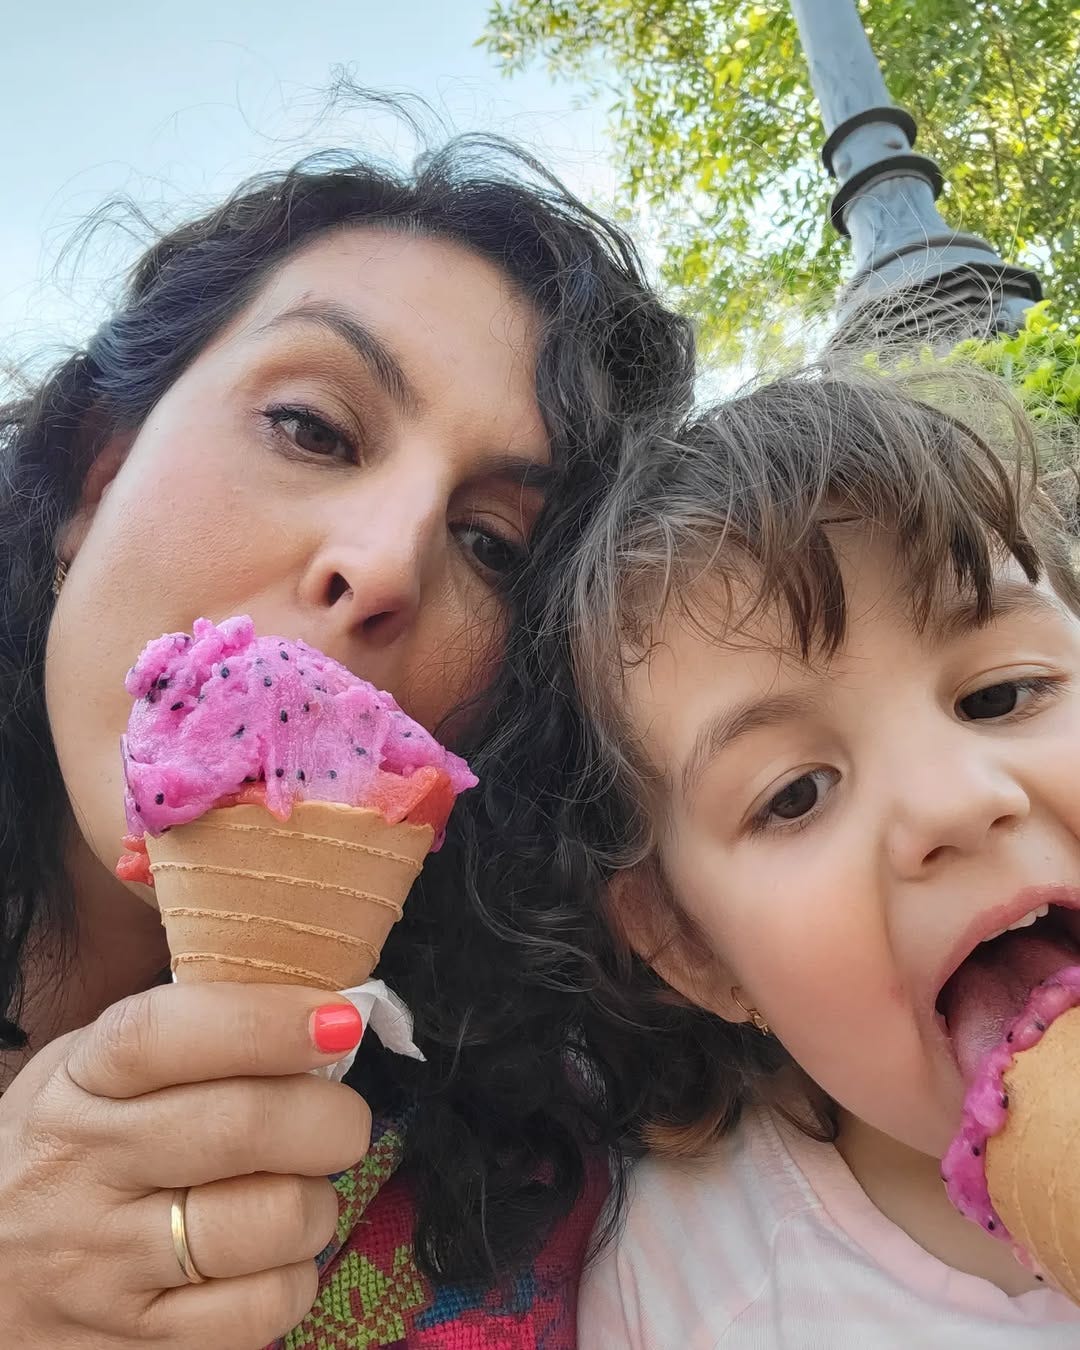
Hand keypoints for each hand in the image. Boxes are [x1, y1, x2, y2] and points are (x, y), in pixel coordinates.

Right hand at [0, 983, 370, 1347]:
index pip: (164, 1035)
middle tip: (341, 1121)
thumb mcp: (93, 1075)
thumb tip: (320, 1015)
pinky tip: (271, 1259)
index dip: (266, 1021)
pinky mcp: (133, 1347)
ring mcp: (104, 1267)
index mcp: (79, 1083)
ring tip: (298, 1193)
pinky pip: (263, 1309)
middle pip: (243, 1125)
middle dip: (331, 1116)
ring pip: (271, 1219)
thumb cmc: (71, 1154)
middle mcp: (83, 1171)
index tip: (340, 1021)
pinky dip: (295, 1278)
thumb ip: (189, 1038)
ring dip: (318, 1202)